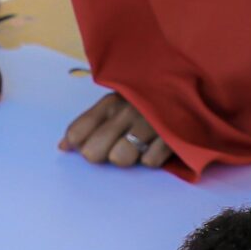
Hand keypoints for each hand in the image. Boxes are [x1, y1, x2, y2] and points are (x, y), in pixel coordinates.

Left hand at [60, 93, 174, 168]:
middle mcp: (126, 111)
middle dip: (102, 155)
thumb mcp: (118, 103)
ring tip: (139, 146)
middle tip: (116, 146)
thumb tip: (62, 147)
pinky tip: (158, 144)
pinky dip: (153, 157)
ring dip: (128, 157)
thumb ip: (90, 123)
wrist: (188, 87)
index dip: (79, 145)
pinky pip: (150, 162)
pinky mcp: (171, 136)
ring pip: (120, 158)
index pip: (78, 132)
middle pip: (94, 152)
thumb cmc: (146, 100)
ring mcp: (149, 123)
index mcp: (110, 102)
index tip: (88, 144)